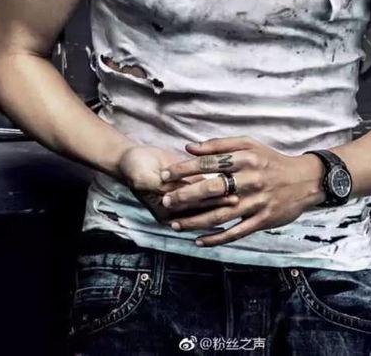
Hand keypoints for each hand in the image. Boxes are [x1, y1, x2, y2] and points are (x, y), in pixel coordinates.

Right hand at [117, 144, 239, 223]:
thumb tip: (177, 192)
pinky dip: (215, 185)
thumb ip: (162, 187)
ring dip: (220, 195)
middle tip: (237, 199)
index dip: (211, 206)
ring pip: (205, 198)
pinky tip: (229, 181)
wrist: (132, 158)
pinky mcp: (186, 184)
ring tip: (238, 193)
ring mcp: (183, 197)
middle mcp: (177, 208)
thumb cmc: (135, 169)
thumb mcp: (145, 179)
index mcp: (166, 212)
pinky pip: (203, 187)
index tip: (227, 202)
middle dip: (220, 203)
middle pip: (203, 206)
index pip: (193, 210)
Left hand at [159, 136, 325, 245]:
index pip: (209, 163)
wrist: (304, 180)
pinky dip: (216, 238)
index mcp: (245, 159)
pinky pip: (236, 232)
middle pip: (212, 189)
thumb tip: (189, 147)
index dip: (184, 169)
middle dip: (186, 196)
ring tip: (175, 224)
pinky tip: (199, 241)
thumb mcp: (249, 145)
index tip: (165, 175)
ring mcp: (256, 202)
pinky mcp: (262, 220)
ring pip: (220, 214)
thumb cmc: (271, 160)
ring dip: (195, 221)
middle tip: (165, 201)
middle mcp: (249, 180)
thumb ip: (219, 145)